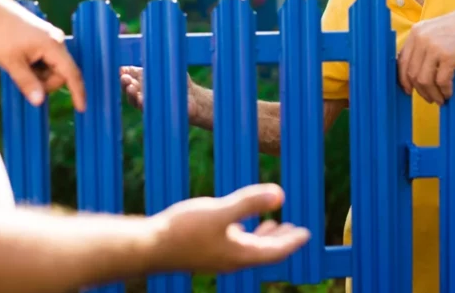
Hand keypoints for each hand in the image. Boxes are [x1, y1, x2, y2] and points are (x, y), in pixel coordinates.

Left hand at [0, 0, 85, 111]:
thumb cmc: (0, 34)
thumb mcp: (12, 63)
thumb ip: (27, 83)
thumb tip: (39, 102)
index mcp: (53, 46)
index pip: (71, 73)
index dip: (77, 92)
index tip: (82, 108)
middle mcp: (57, 41)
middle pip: (60, 73)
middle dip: (44, 82)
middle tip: (22, 78)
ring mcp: (51, 39)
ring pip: (52, 67)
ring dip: (38, 74)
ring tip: (18, 65)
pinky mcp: (44, 38)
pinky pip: (47, 59)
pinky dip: (36, 66)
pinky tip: (21, 60)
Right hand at [120, 66, 202, 120]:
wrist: (194, 99)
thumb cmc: (179, 82)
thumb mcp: (168, 68)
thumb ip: (156, 64)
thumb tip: (148, 56)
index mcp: (143, 80)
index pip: (129, 77)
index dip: (124, 74)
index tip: (123, 70)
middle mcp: (142, 93)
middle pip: (128, 89)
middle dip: (125, 84)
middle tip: (125, 78)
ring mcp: (149, 104)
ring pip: (135, 101)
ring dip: (132, 94)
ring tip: (131, 88)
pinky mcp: (157, 113)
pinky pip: (148, 110)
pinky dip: (145, 105)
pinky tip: (142, 99)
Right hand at [151, 183, 309, 273]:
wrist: (147, 247)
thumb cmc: (182, 231)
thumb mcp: (220, 211)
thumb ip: (249, 202)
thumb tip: (280, 194)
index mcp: (239, 255)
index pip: (275, 252)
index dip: (292, 241)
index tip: (307, 233)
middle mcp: (231, 259)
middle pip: (264, 252)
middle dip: (281, 239)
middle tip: (296, 229)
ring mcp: (217, 256)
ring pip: (248, 248)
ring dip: (263, 236)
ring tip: (273, 225)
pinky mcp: (204, 250)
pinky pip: (233, 243)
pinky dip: (244, 233)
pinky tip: (238, 223)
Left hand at [397, 3, 454, 103]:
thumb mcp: (437, 31)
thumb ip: (424, 46)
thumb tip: (416, 71)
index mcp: (416, 32)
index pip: (402, 61)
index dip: (404, 79)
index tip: (409, 90)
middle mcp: (421, 38)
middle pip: (411, 73)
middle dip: (420, 90)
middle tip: (429, 98)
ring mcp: (434, 46)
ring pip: (424, 80)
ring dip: (432, 94)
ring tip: (440, 99)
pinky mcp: (449, 55)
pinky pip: (441, 81)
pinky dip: (444, 90)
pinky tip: (449, 93)